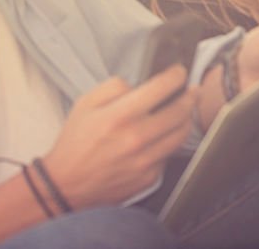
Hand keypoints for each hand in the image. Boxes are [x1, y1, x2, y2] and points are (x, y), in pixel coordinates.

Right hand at [42, 66, 194, 207]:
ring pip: (180, 135)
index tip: (179, 72)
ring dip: (187, 119)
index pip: (160, 88)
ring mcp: (145, 160)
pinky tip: (164, 136)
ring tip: (185, 111)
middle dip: (190, 97)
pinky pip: (168, 155)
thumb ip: (113, 87)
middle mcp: (136, 138)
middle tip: (192, 91)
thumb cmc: (75, 143)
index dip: (176, 76)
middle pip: (179, 112)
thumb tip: (138, 84)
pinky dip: (169, 143)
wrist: (66, 185)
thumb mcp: (85, 104)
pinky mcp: (148, 177)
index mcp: (120, 116)